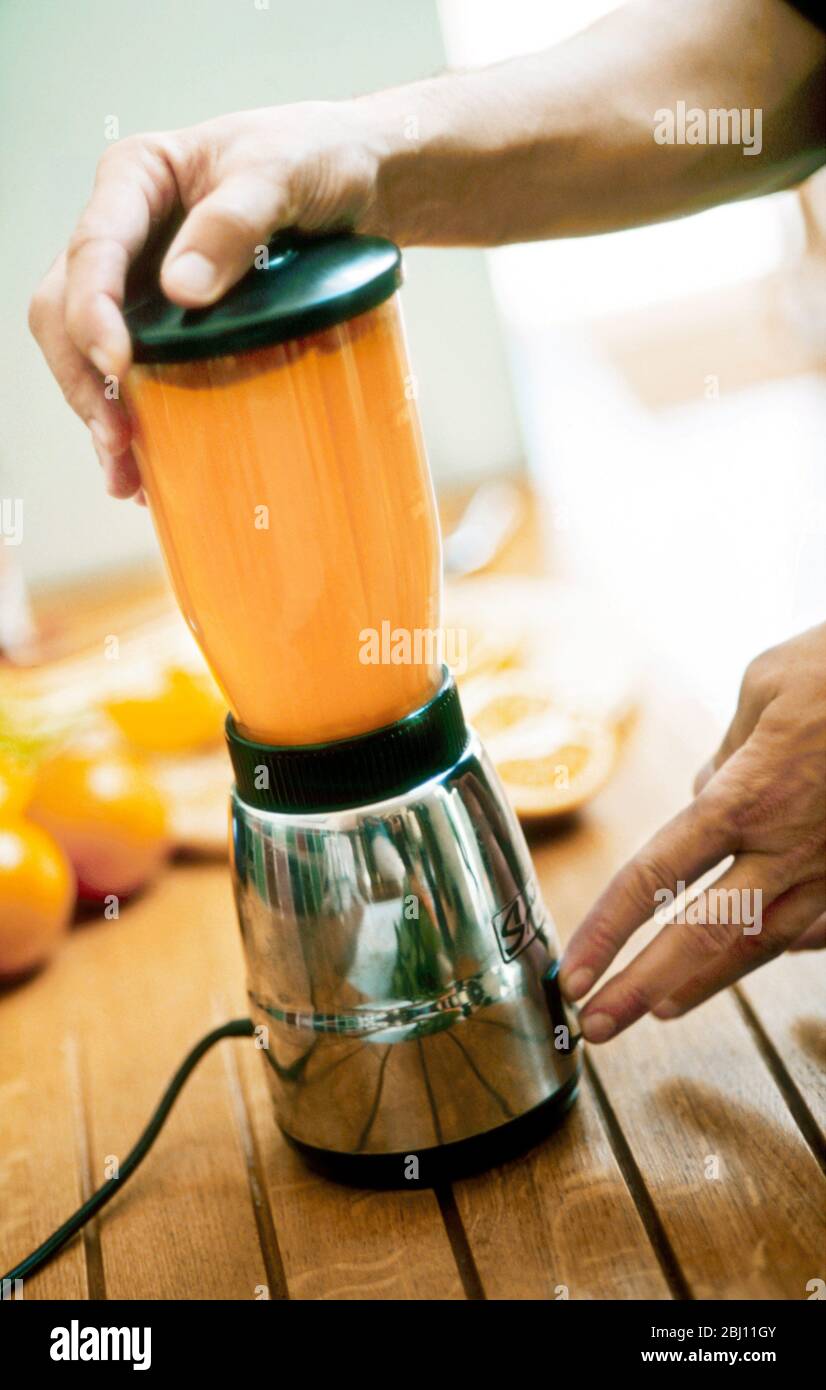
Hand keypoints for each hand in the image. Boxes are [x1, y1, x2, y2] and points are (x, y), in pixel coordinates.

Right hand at [27, 101, 386, 499]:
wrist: (361, 179)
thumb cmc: (319, 157)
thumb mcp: (282, 173)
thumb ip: (235, 221)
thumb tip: (182, 290)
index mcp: (137, 179)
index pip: (93, 248)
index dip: (93, 311)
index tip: (118, 364)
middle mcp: (128, 232)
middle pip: (67, 308)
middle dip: (84, 378)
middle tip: (119, 439)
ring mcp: (146, 281)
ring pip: (90, 351)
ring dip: (101, 413)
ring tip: (127, 475)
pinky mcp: (174, 322)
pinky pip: (138, 372)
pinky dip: (138, 417)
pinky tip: (150, 465)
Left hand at [559, 624, 825, 1041]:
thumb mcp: (765, 684)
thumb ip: (727, 751)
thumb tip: (707, 791)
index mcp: (748, 794)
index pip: (656, 876)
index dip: (607, 930)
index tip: (572, 971)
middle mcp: (789, 846)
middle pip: (704, 934)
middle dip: (644, 987)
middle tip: (599, 1025)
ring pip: (763, 944)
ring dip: (705, 982)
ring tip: (659, 1010)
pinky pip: (817, 925)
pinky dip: (780, 944)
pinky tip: (755, 957)